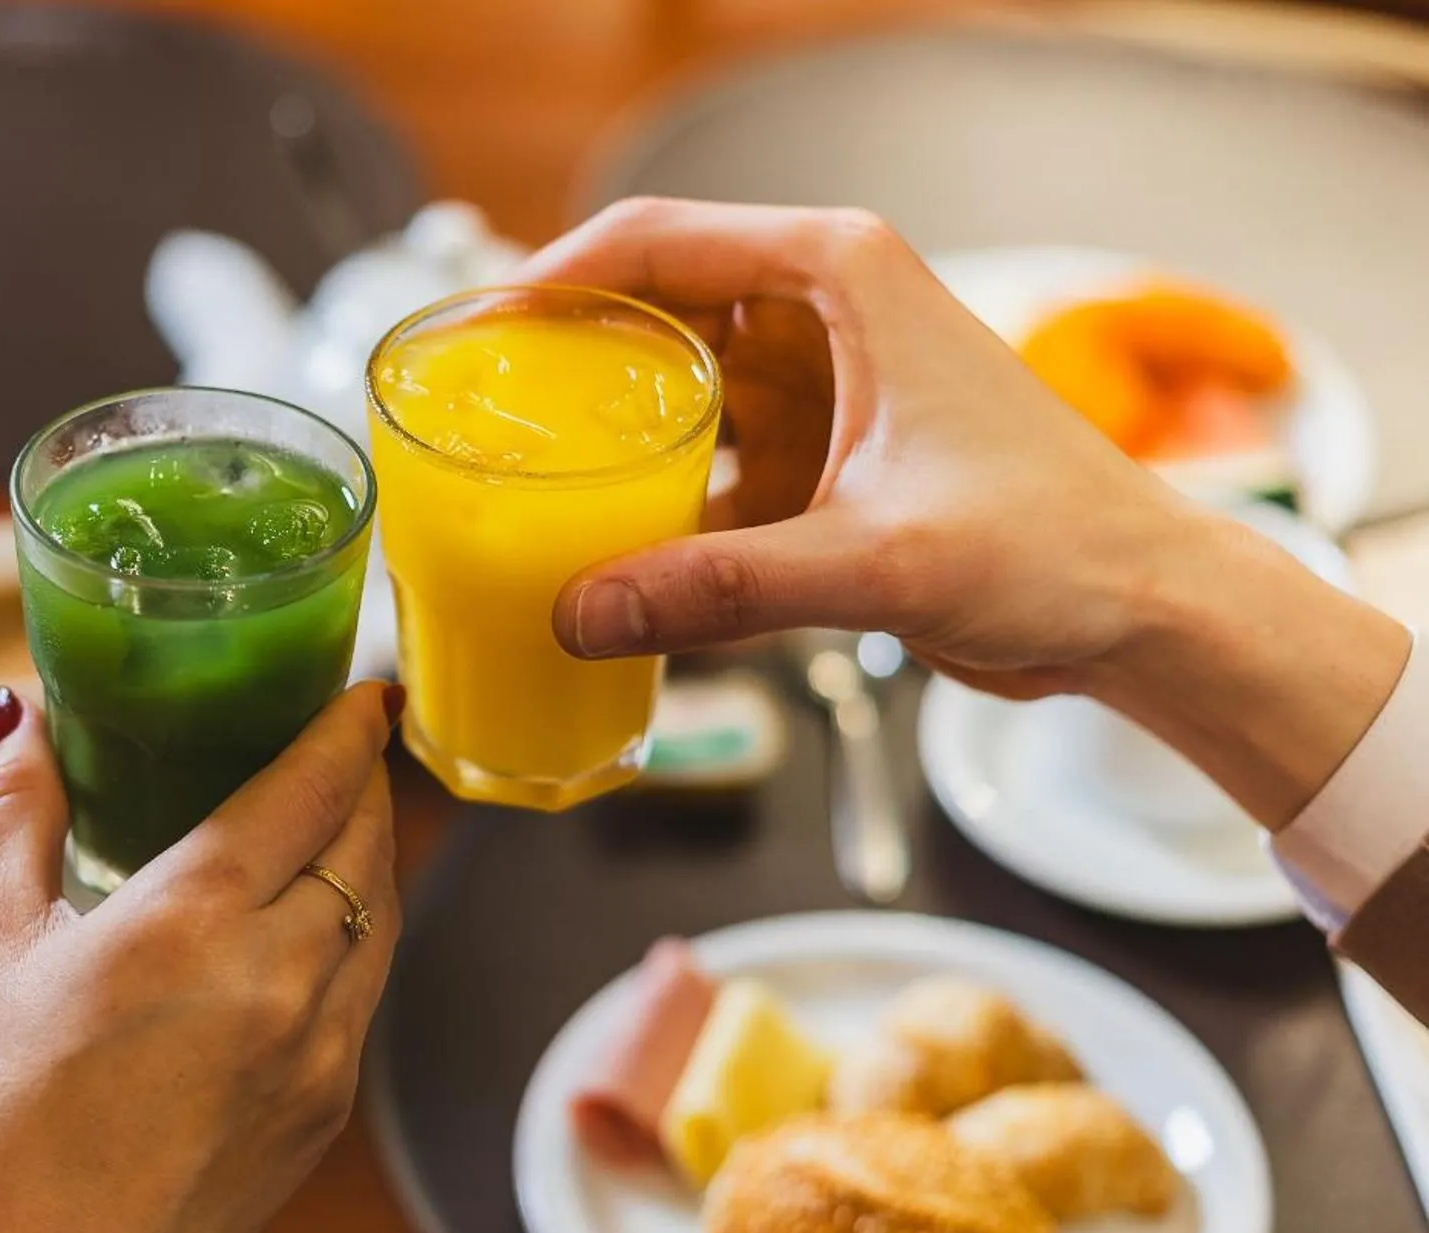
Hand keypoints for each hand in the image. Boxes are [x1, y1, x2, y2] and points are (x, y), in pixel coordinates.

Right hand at [0, 683, 401, 1232]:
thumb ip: (11, 814)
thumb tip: (19, 716)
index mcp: (194, 922)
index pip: (310, 787)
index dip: (346, 726)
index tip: (362, 688)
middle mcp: (280, 975)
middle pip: (364, 839)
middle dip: (361, 780)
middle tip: (342, 739)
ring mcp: (320, 1048)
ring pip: (380, 914)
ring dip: (365, 854)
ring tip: (332, 819)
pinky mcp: (331, 1106)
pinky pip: (366, 987)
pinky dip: (354, 933)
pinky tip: (308, 926)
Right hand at [525, 198, 1409, 826]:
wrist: (1139, 610)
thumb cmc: (1057, 544)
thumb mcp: (877, 563)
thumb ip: (721, 587)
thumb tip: (580, 611)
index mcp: (839, 276)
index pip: (658, 241)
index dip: (549, 278)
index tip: (473, 338)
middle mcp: (820, 315)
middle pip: (648, 308)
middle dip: (561, 362)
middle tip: (474, 419)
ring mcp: (815, 388)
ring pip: (669, 391)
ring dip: (603, 437)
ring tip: (514, 484)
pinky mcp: (817, 461)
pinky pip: (701, 466)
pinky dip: (650, 502)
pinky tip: (595, 551)